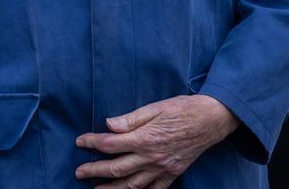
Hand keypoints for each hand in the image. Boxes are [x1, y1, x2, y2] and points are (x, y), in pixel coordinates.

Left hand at [75, 95, 238, 188]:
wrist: (209, 120)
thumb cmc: (180, 109)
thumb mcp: (153, 108)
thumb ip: (129, 119)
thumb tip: (107, 124)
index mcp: (143, 138)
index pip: (109, 144)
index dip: (91, 142)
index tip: (79, 141)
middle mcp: (150, 157)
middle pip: (115, 168)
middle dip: (94, 170)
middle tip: (79, 172)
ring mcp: (161, 169)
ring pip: (132, 184)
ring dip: (112, 188)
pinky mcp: (172, 174)